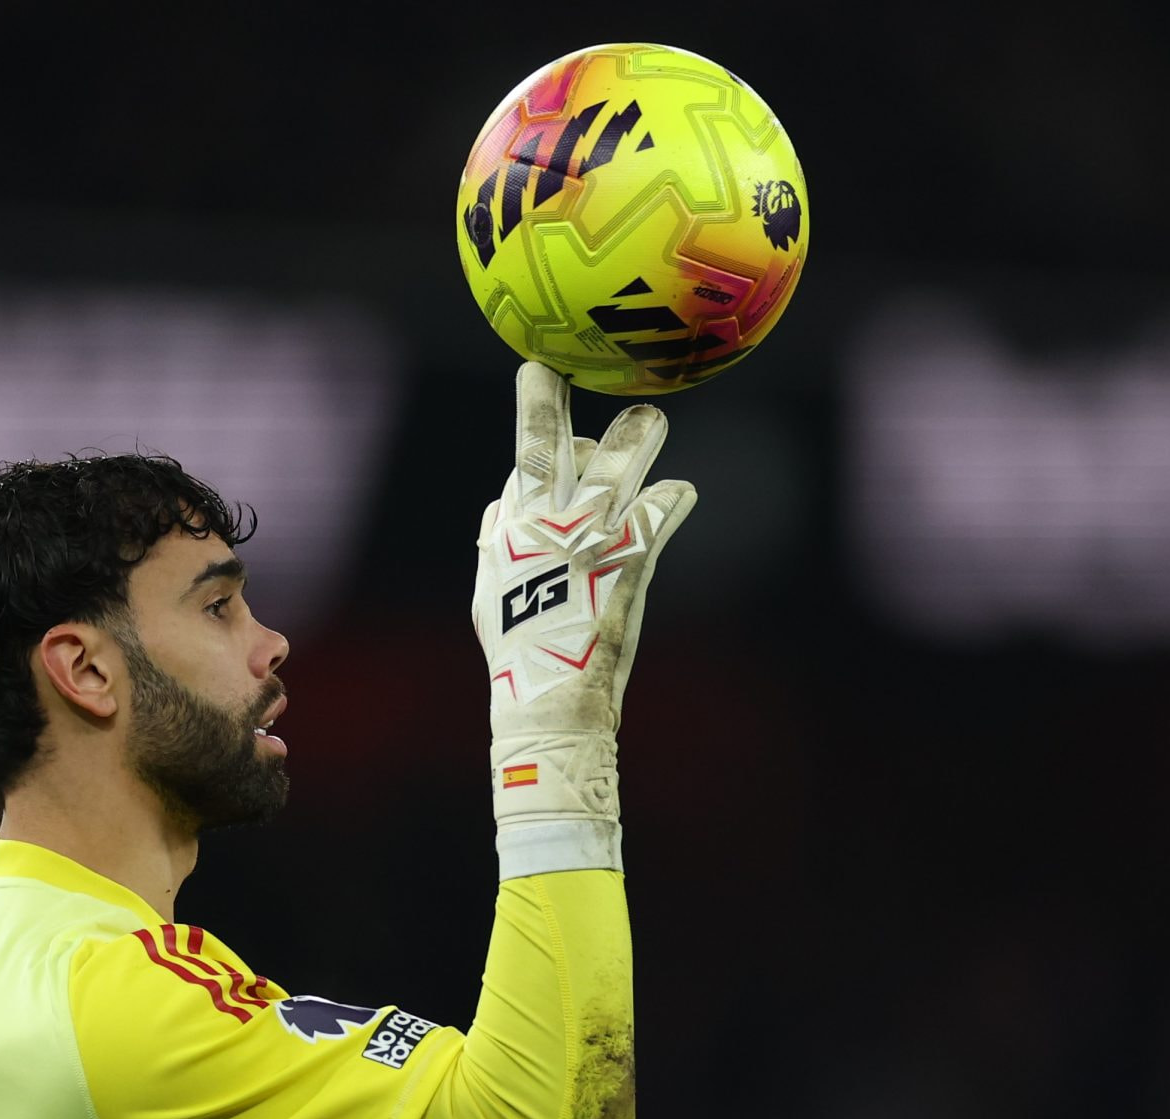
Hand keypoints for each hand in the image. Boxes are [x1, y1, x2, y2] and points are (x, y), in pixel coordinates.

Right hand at [472, 361, 696, 876]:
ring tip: (650, 421)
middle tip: (567, 368)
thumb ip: (496, 541)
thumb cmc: (516, 654)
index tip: (542, 380)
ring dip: (636, 438)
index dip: (538, 415)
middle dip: (552, 401)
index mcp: (513, 529)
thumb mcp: (487, 592)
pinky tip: (682, 491)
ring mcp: (592, 537)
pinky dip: (671, 499)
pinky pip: (659, 512)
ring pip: (617, 466)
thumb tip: (500, 504)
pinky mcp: (632, 560)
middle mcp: (550, 523)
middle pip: (554, 444)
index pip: (525, 459)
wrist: (550, 700)